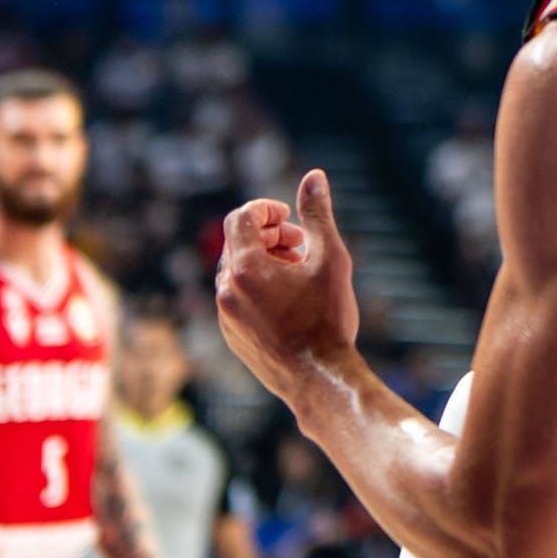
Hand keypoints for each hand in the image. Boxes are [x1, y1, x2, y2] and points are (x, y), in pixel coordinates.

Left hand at [215, 169, 358, 400]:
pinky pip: (237, 299)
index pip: (242, 218)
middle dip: (268, 236)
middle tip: (300, 244)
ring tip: (298, 272)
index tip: (292, 220)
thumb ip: (318, 215)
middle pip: (237, 244)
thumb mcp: (330, 259)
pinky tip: (289, 300)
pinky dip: (257, 288)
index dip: (267, 210)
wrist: (320, 381)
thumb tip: (314, 176)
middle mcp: (226, 290)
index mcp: (244, 268)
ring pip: (236, 272)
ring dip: (264, 262)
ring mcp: (226, 316)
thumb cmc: (327, 320)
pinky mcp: (232, 337)